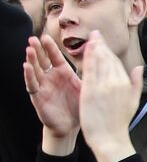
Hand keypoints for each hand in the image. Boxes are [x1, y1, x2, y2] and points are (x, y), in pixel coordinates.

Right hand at [24, 34, 82, 150]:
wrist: (78, 126)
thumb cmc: (82, 104)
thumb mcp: (88, 85)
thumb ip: (92, 71)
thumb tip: (105, 55)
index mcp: (63, 73)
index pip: (55, 56)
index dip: (51, 47)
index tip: (47, 35)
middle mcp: (51, 77)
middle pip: (42, 60)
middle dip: (38, 49)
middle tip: (35, 38)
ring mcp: (44, 86)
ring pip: (35, 70)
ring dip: (32, 59)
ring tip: (29, 49)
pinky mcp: (39, 97)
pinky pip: (32, 84)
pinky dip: (29, 75)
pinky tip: (26, 67)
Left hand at [78, 32, 141, 161]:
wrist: (110, 138)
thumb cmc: (120, 122)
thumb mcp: (133, 102)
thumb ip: (137, 83)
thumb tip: (139, 68)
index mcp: (126, 85)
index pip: (116, 63)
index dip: (109, 50)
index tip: (103, 42)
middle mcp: (116, 83)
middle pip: (108, 59)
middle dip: (102, 45)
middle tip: (96, 33)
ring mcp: (103, 86)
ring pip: (99, 62)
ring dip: (94, 48)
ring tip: (91, 38)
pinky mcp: (91, 91)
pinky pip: (89, 70)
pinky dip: (87, 59)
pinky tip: (85, 50)